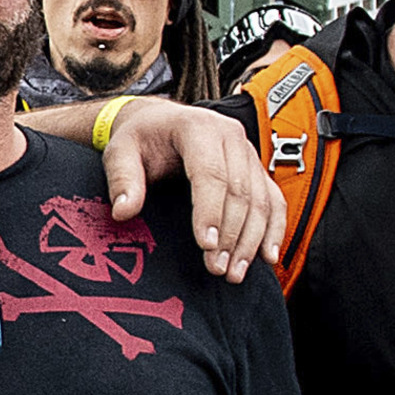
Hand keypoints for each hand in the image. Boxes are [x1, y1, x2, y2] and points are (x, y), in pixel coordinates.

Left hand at [110, 95, 289, 277]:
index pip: (211, 173)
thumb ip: (122, 179)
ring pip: (261, 200)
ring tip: (235, 272)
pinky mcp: (256, 169)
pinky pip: (274, 200)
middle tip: (217, 269)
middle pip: (240, 191)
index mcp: (198, 127)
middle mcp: (230, 136)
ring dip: (251, 240)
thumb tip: (123, 212)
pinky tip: (268, 257)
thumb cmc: (141, 138)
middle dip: (230, 235)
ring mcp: (248, 152)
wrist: (161, 122)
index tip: (205, 246)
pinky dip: (274, 230)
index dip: (210, 211)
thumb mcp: (120, 152)